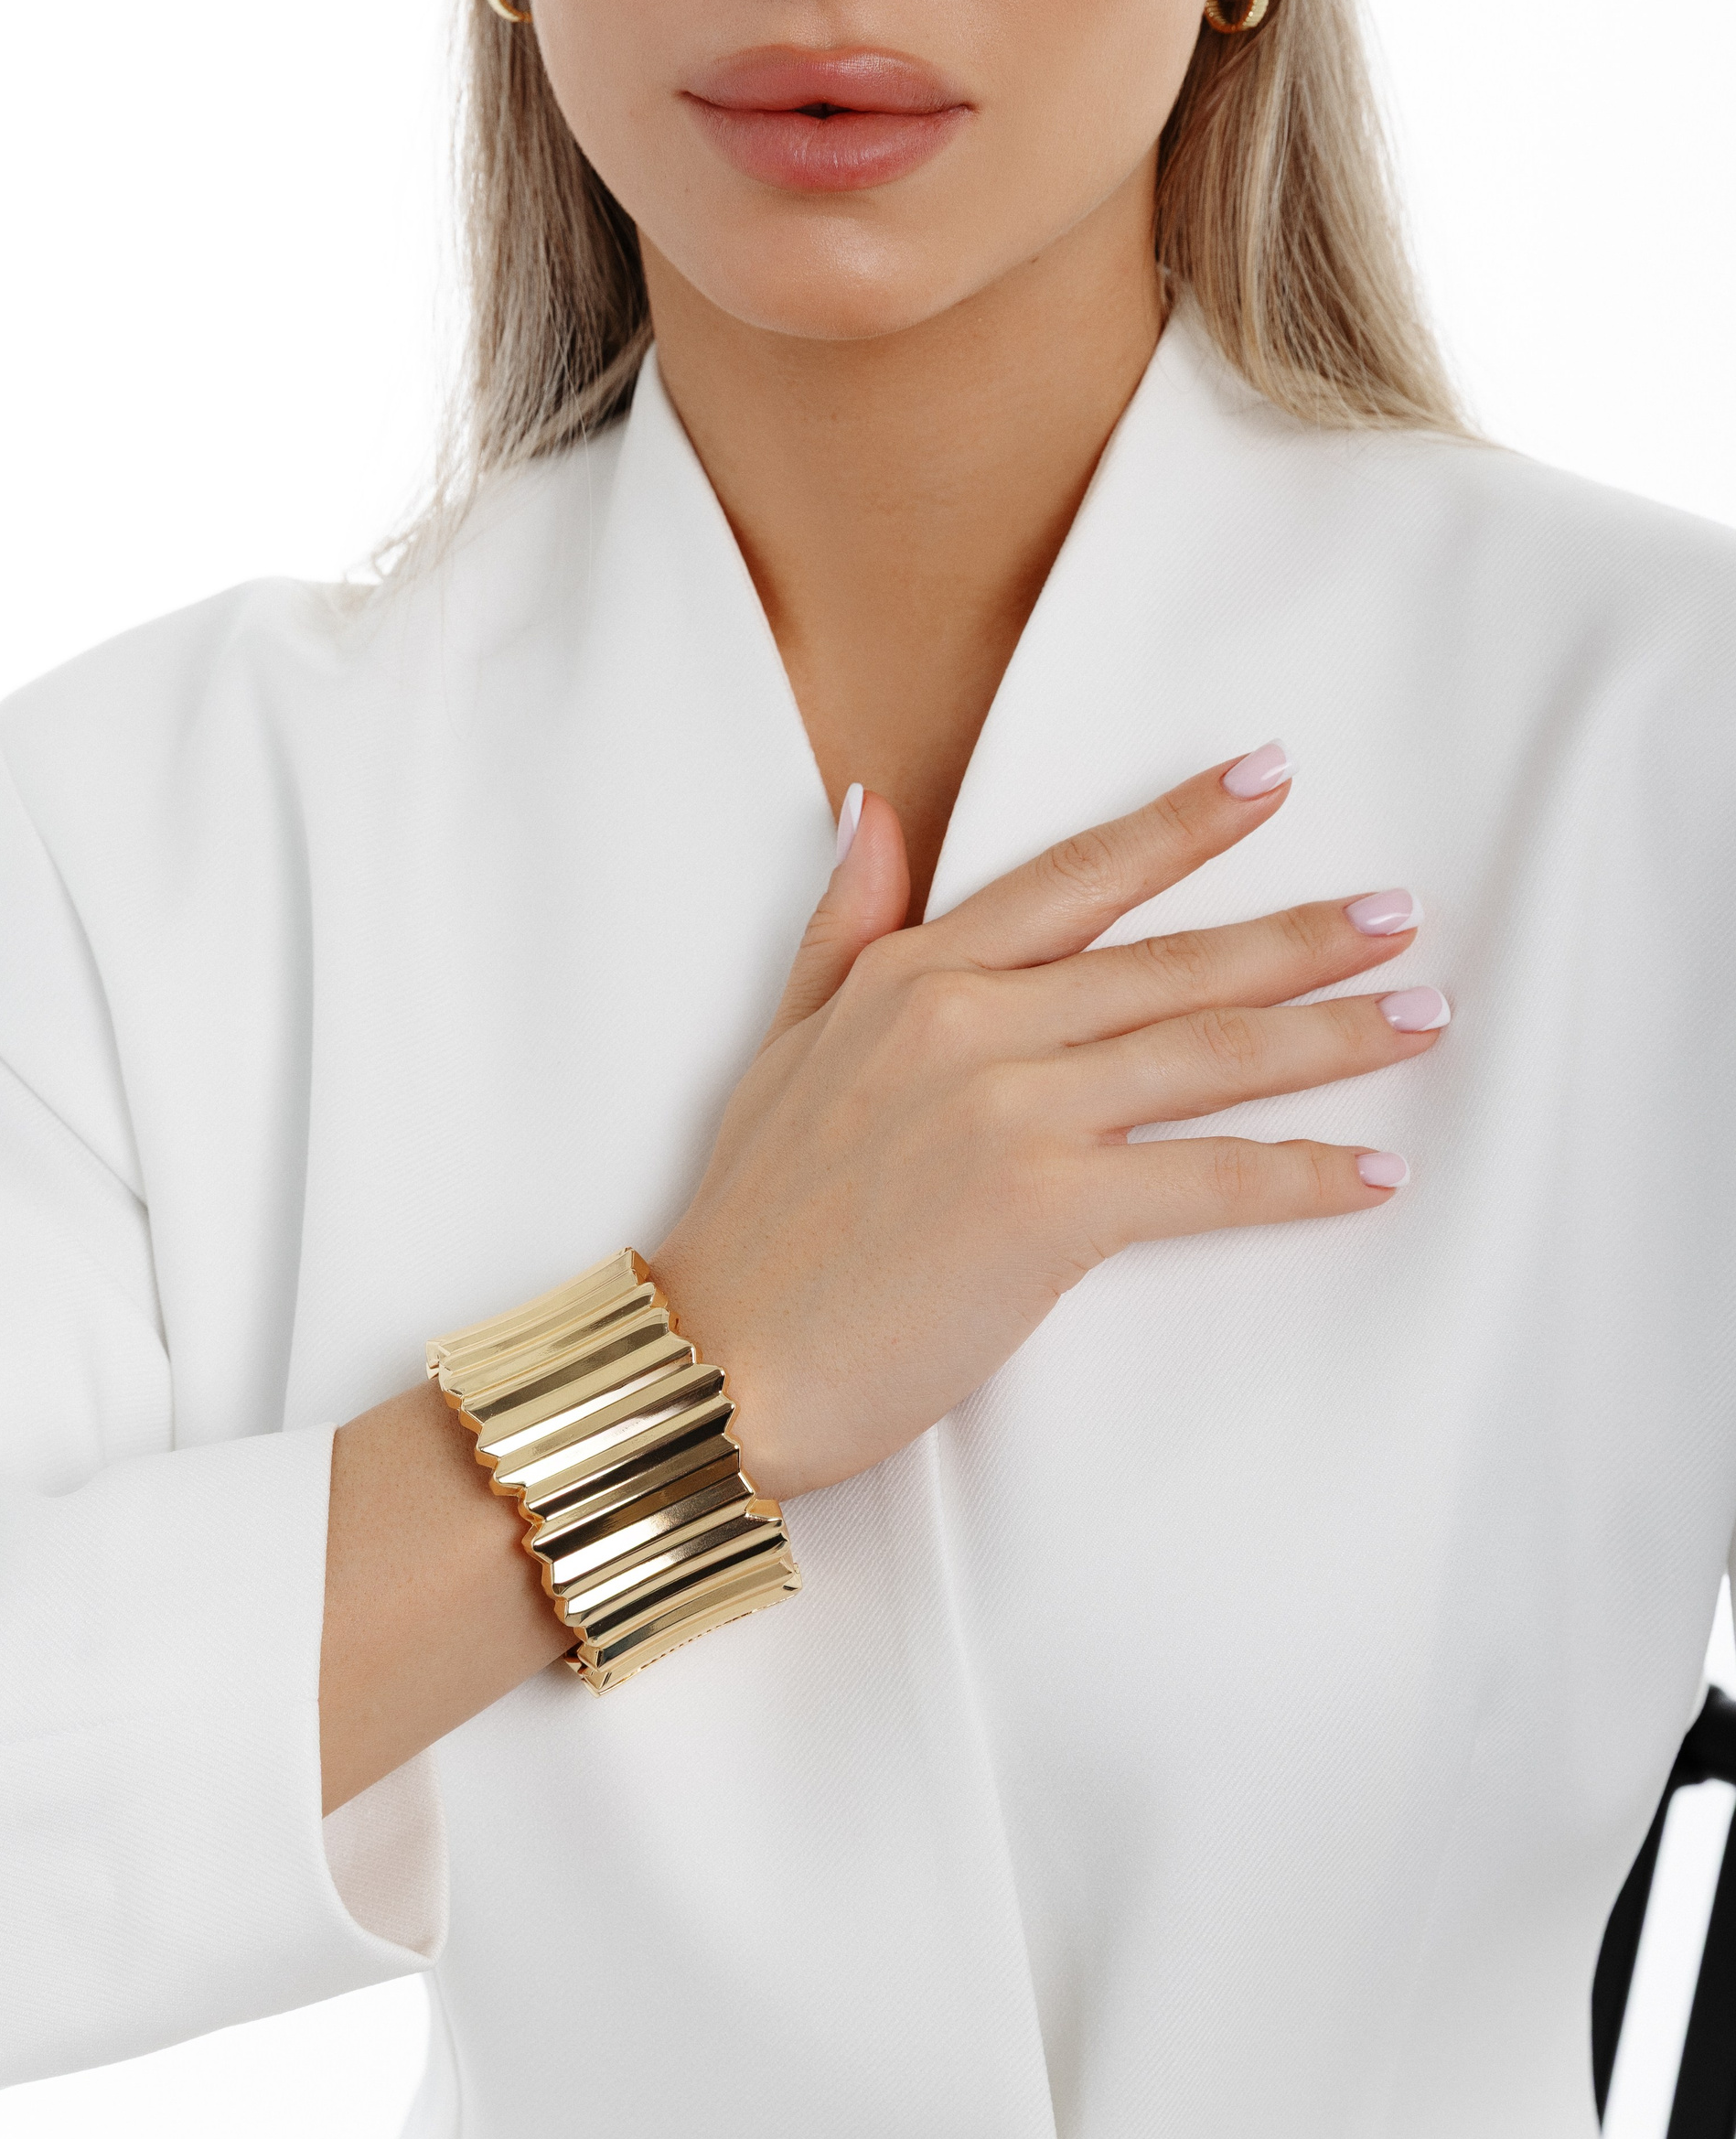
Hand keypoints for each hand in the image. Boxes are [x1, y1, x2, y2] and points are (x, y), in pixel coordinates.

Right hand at [652, 751, 1445, 1501]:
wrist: (715, 1359)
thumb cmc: (752, 1217)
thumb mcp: (784, 1041)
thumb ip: (843, 922)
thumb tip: (871, 805)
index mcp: (914, 975)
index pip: (1075, 877)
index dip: (1181, 825)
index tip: (1272, 778)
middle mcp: (972, 1021)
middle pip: (1172, 963)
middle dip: (1300, 936)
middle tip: (1401, 914)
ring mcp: (1013, 1109)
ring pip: (1206, 1054)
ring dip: (1330, 1035)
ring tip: (1422, 1016)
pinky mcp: (1047, 1208)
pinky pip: (1205, 1177)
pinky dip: (1299, 1174)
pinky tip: (1373, 1170)